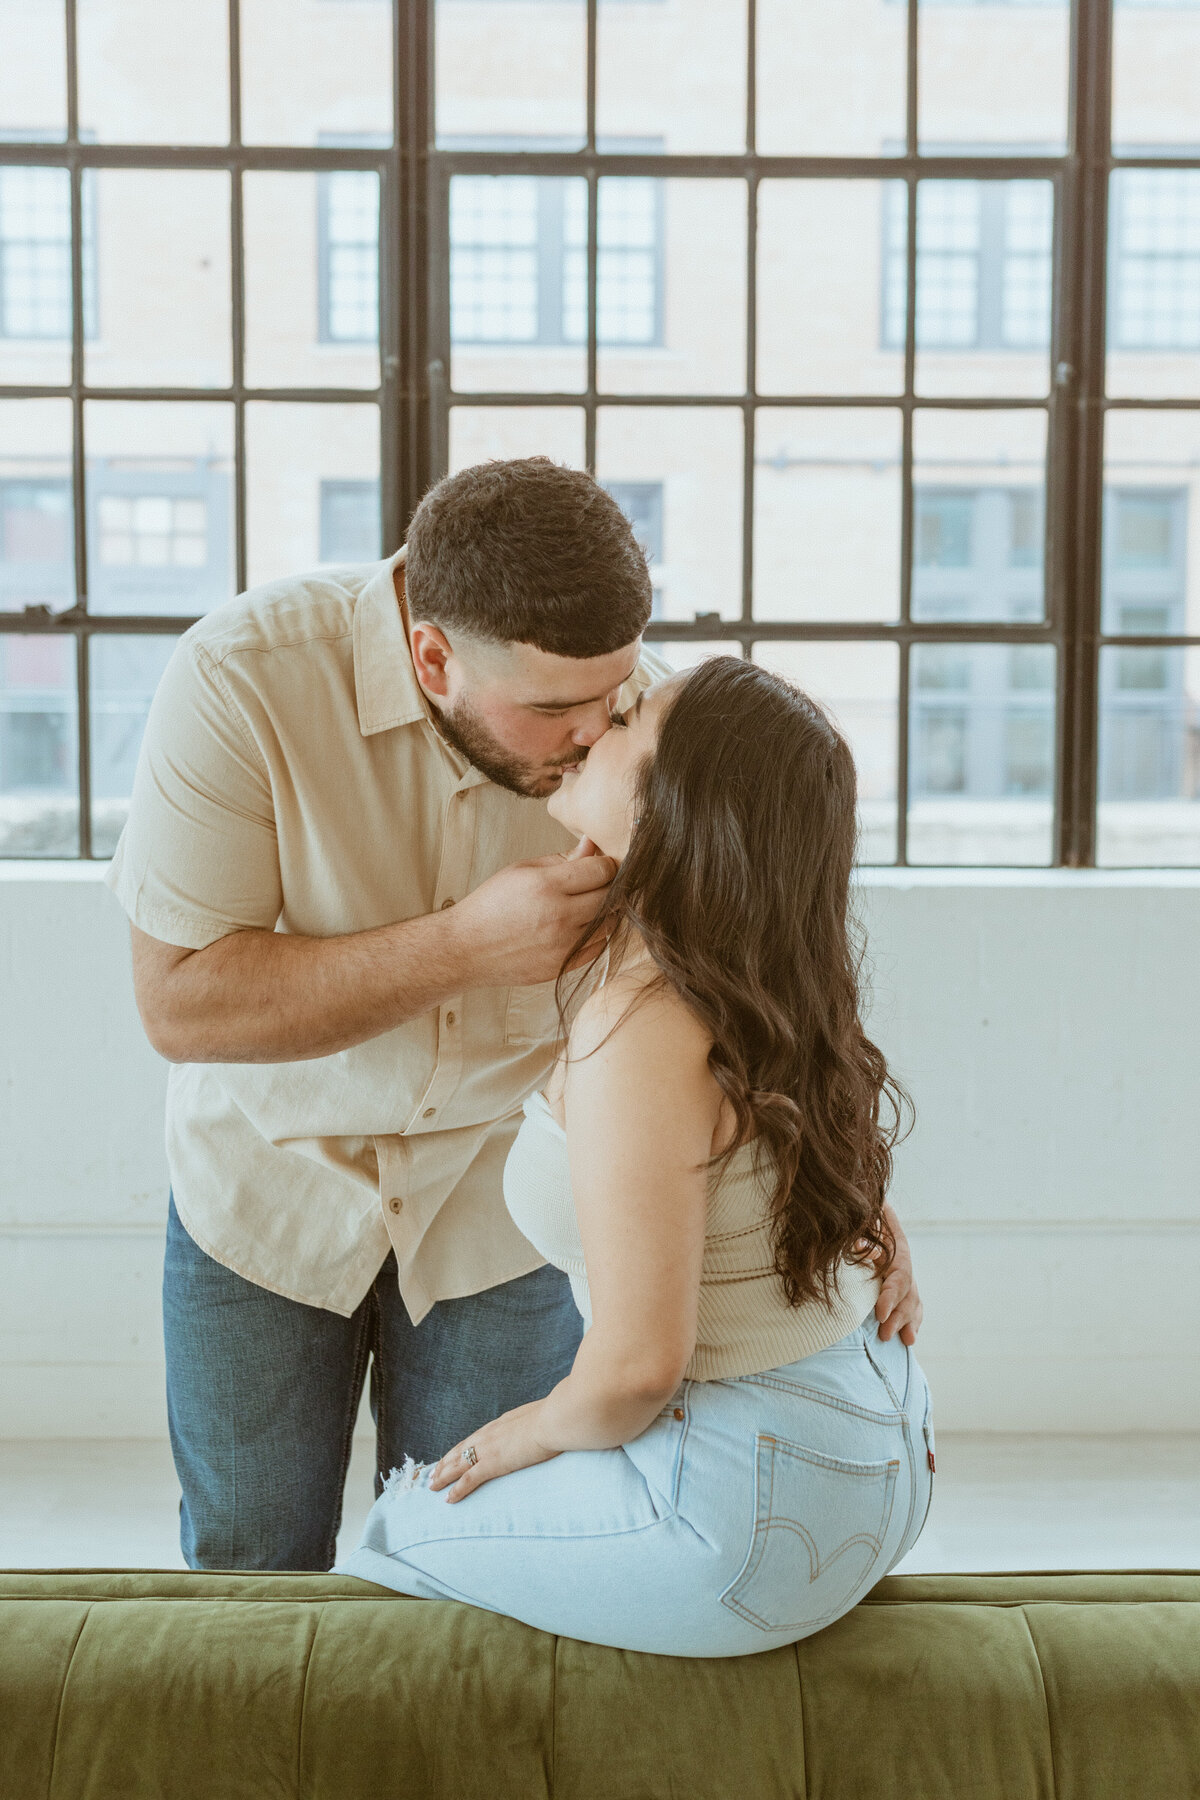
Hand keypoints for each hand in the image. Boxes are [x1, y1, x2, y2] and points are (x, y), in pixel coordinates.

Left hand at [429, 1400, 559, 1502]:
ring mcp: (488, 1449)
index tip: (451, 1455)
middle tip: (432, 1473)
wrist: (554, 1420)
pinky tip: (448, 1499)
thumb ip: (533, 1424)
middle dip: (444, 1463)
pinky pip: (468, 1480)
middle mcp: (488, 1435)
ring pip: (457, 1465)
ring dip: (443, 1476)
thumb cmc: (554, 1418)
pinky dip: (456, 1490)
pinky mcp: (493, 1464)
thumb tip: (540, 1427)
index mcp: (499, 1424)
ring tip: (432, 1486)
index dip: (460, 1448)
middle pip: (459, 1450)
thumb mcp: (539, 1417)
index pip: (473, 1438)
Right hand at [451, 837, 615, 987]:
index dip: (607, 863)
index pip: (602, 870)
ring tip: (589, 905)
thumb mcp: (521, 870)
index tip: (603, 864)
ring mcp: (562, 945)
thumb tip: (593, 844)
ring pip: (610, 923)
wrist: (466, 948)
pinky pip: (599, 948)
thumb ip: (561, 858)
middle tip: (599, 884)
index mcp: (546, 885)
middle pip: (610, 896)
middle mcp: (558, 916)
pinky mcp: (563, 965)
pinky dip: (598, 935)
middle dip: (610, 886)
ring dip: (607, 912)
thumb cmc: (491, 905)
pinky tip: (583, 926)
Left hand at [873, 1202, 922, 1344]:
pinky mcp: (908, 1293)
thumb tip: (857, 1242)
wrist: (875, 1217)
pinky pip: (915, 1310)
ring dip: (904, 1323)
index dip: (890, 1297)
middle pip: (906, 1296)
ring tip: (895, 1339)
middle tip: (883, 1332)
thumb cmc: (864, 1225)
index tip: (879, 1313)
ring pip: (912, 1305)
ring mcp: (909, 1282)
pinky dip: (913, 1324)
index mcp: (898, 1253)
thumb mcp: (864, 1229)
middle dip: (896, 1316)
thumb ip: (863, 1236)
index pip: (898, 1279)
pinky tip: (909, 1338)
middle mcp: (906, 1269)